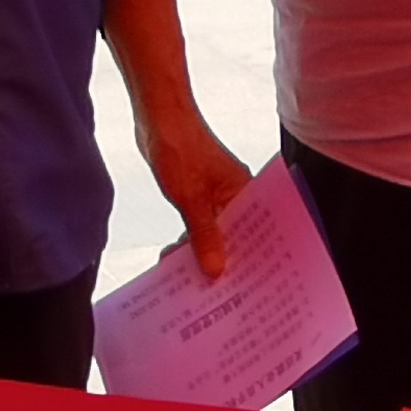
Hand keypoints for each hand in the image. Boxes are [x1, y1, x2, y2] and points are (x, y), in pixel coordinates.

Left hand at [132, 92, 250, 276]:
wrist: (157, 116)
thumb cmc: (180, 146)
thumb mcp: (191, 198)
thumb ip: (203, 235)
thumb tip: (216, 271)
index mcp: (245, 193)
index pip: (253, 236)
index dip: (245, 263)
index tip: (237, 290)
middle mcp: (235, 196)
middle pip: (233, 239)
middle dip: (220, 263)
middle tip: (208, 294)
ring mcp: (216, 197)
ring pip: (212, 235)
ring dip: (198, 255)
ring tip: (185, 283)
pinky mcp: (198, 196)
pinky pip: (197, 227)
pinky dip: (187, 242)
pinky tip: (173, 261)